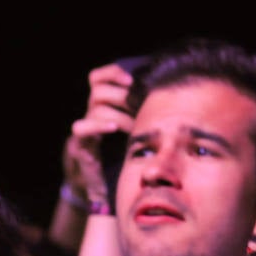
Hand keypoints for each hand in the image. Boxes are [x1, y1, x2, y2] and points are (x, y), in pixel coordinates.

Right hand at [66, 63, 138, 203]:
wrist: (100, 183)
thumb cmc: (124, 152)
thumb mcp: (137, 130)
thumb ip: (146, 114)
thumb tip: (175, 98)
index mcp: (106, 105)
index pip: (98, 78)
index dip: (112, 72)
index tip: (131, 78)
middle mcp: (93, 112)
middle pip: (99, 89)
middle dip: (122, 95)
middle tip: (140, 108)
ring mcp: (86, 127)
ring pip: (94, 106)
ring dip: (118, 113)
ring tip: (132, 125)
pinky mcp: (80, 144)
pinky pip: (81, 128)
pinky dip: (98, 126)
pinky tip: (113, 128)